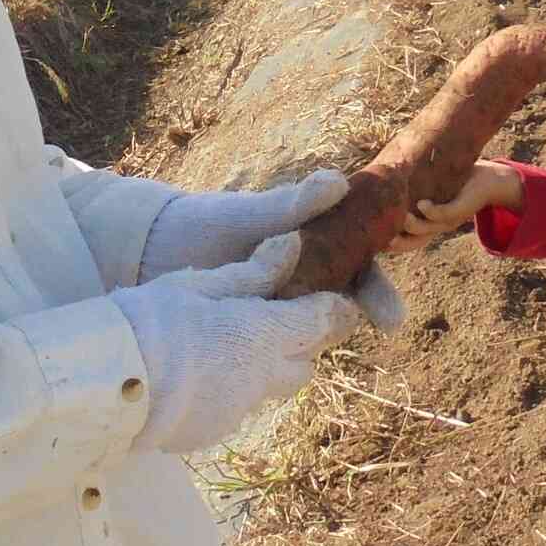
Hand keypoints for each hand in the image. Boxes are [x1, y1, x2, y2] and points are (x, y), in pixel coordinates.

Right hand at [112, 235, 366, 456]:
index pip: (321, 323)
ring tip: (217, 348)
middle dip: (298, 347)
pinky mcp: (209, 432)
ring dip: (257, 369)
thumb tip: (292, 246)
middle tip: (271, 323)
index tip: (336, 301)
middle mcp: (260, 378)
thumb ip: (252, 273)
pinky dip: (221, 390)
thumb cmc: (152, 319)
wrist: (110, 383)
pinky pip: (229, 408)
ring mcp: (235, 410)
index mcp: (264, 335)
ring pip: (265, 389)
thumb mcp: (200, 284)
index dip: (334, 310)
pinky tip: (189, 375)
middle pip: (303, 366)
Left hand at [141, 168, 401, 333]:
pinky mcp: (249, 336)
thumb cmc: (213, 223)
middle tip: (340, 329)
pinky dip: (270, 357)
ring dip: (305, 341)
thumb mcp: (254, 214)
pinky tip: (262, 365)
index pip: (363, 277)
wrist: (156, 247)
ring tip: (296, 344)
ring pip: (306, 336)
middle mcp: (305, 287)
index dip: (380, 297)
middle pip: (339, 313)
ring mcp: (277, 314)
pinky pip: (269, 351)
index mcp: (319, 253)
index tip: (390, 318)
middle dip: (342, 323)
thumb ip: (296, 203)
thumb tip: (339, 181)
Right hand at [384, 161, 522, 254]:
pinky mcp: (462, 209)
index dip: (392, 243)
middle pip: (414, 241)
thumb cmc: (458, 180)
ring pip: (427, 228)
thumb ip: (413, 186)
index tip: (374, 240)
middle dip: (398, 242)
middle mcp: (439, 225)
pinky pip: (444, 214)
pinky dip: (431, 210)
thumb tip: (384, 175)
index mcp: (430, 222)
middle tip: (381, 236)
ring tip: (399, 215)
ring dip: (413, 225)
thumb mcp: (431, 184)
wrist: (493, 180)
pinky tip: (422, 203)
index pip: (407, 240)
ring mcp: (450, 219)